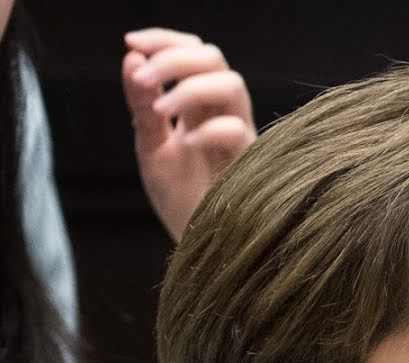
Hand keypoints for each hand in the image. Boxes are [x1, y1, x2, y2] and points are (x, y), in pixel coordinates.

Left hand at [123, 28, 255, 241]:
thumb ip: (141, 106)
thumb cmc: (180, 201)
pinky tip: (187, 146)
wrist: (199, 249)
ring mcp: (239, 138)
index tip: (131, 43)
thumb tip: (130, 57)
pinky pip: (237, 131)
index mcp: (199, 106)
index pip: (192, 52)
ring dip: (190, 87)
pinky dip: (208, 131)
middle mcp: (222, 115)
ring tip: (160, 109)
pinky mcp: (249, 166)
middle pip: (213, 58)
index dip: (164, 40)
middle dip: (174, 58)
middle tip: (143, 78)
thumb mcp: (151, 147)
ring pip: (232, 84)